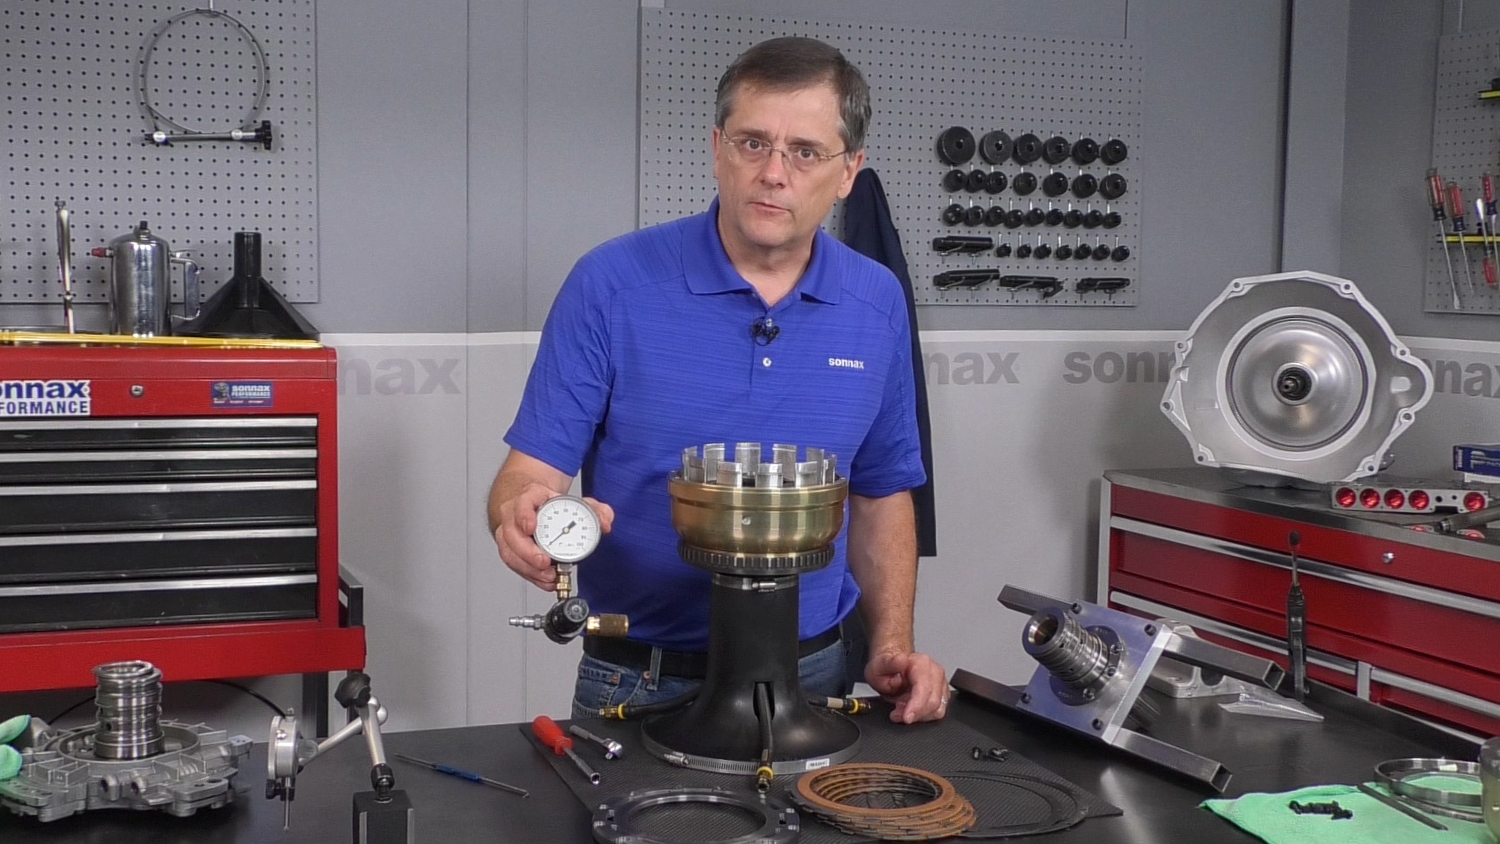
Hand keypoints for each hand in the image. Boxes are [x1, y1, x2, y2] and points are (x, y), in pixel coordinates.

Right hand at [493, 485, 613, 590]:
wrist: (535, 506)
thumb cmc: (552, 504)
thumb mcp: (576, 501)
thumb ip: (596, 510)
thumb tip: (606, 523)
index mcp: (531, 497)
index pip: (523, 503)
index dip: (524, 515)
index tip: (530, 527)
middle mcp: (514, 514)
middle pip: (512, 534)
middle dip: (527, 552)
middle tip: (544, 562)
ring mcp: (509, 532)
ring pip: (509, 552)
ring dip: (528, 568)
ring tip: (548, 576)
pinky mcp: (510, 548)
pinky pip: (514, 564)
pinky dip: (530, 575)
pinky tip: (546, 581)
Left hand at [865, 650, 948, 723]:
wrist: (891, 667)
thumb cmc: (886, 667)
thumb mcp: (880, 664)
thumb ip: (890, 663)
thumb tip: (901, 660)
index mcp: (922, 663)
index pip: (925, 689)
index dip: (916, 706)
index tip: (906, 717)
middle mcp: (935, 671)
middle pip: (933, 702)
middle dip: (914, 713)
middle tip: (896, 713)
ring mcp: (941, 683)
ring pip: (937, 709)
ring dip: (918, 715)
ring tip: (901, 707)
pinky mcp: (942, 694)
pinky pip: (937, 712)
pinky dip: (923, 715)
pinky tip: (910, 708)